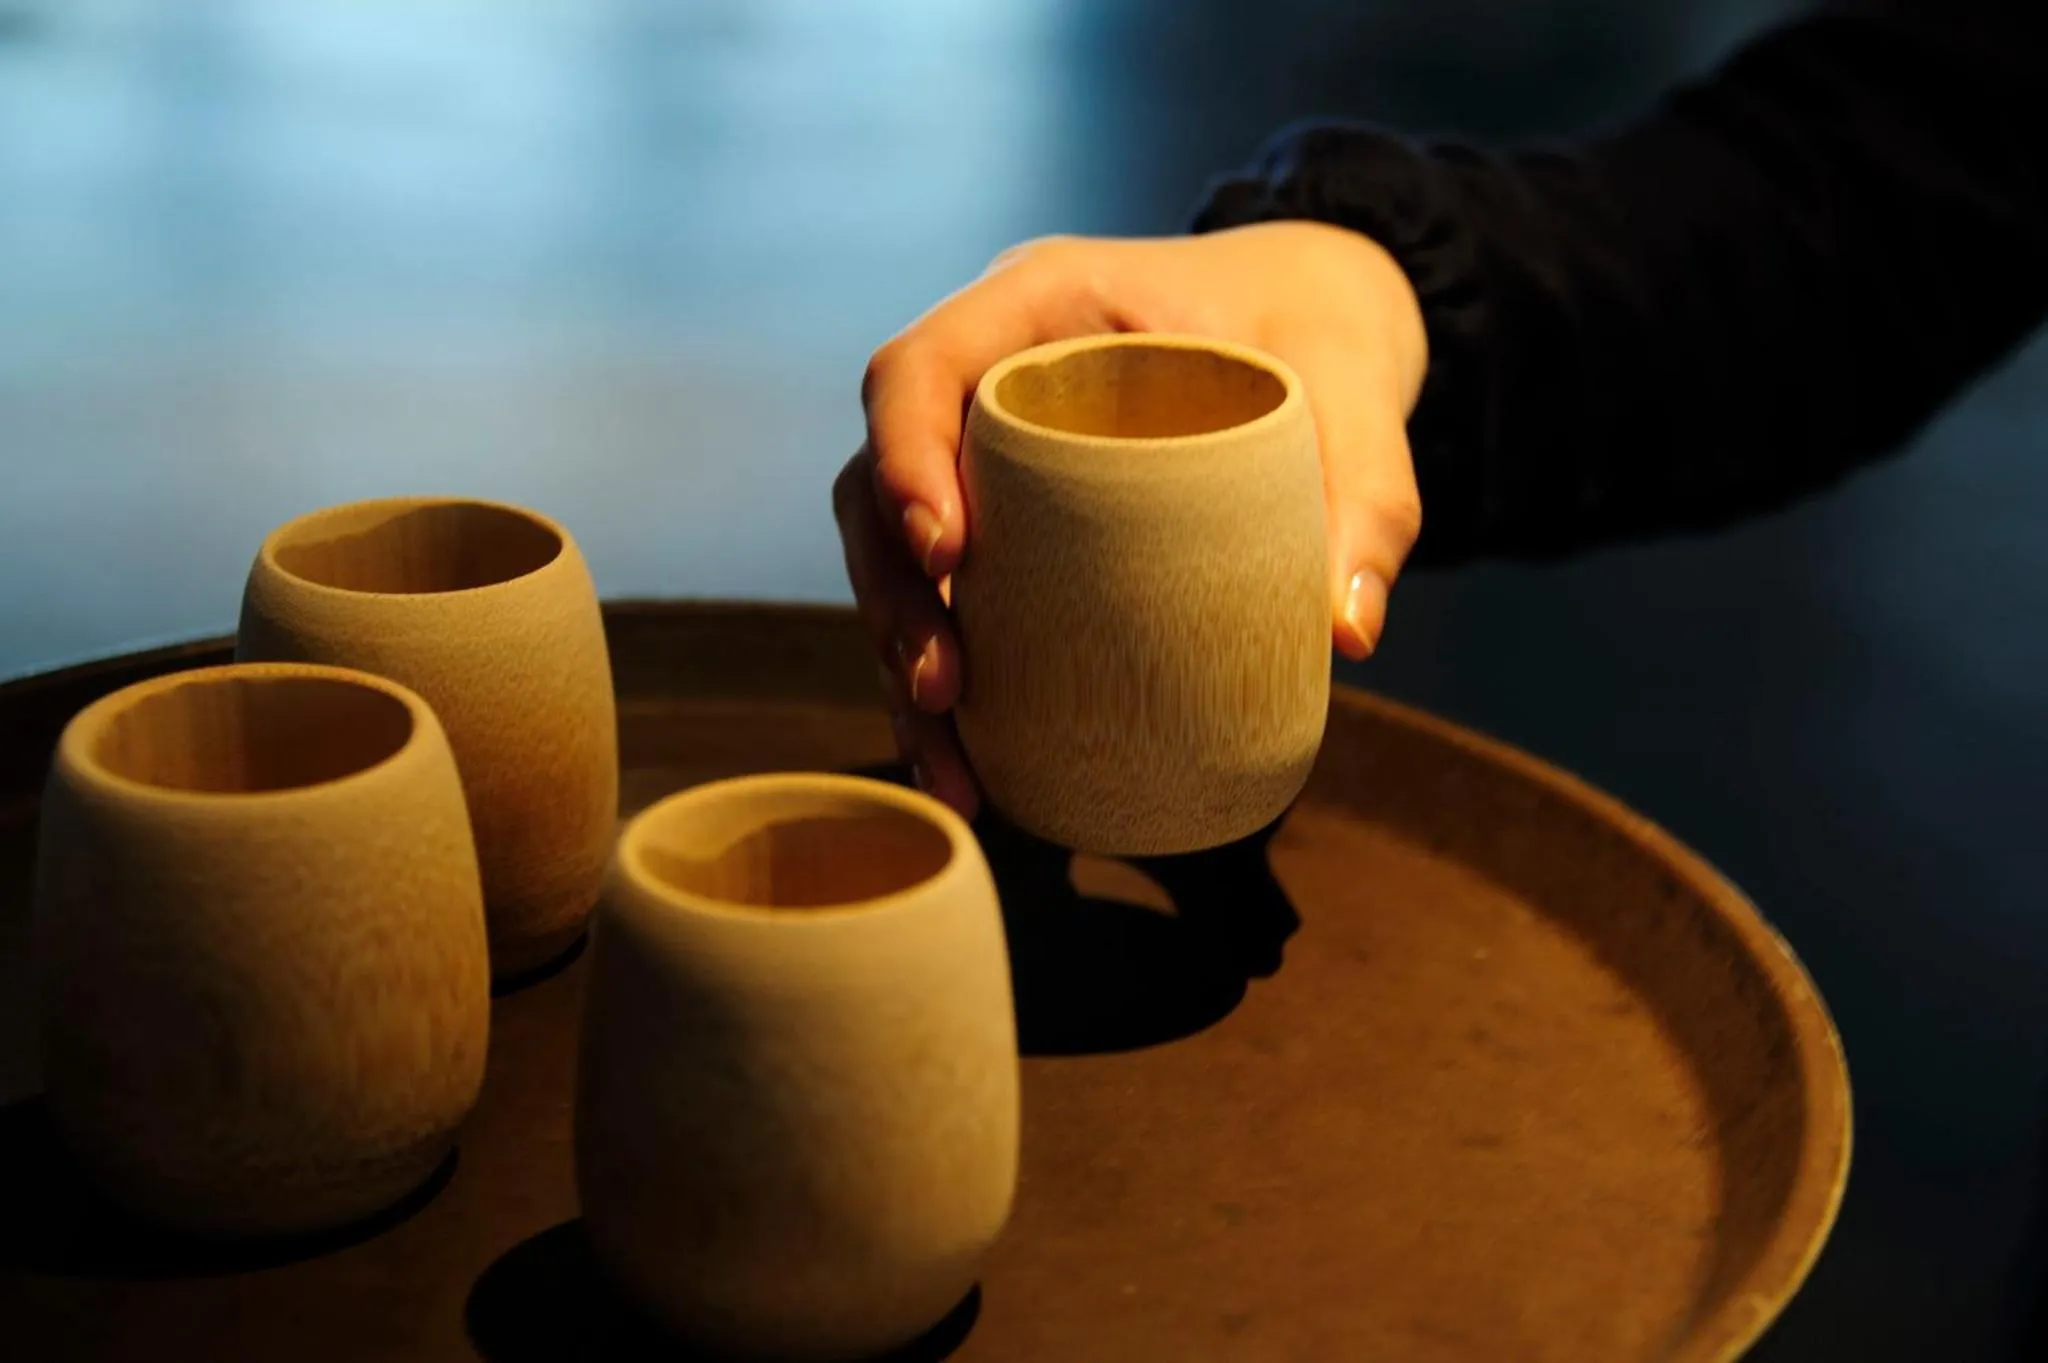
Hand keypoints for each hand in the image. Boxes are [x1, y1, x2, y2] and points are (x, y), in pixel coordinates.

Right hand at [831, 220, 1428, 818]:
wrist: (1316, 318)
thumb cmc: (1320, 328)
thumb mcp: (1359, 387)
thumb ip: (1369, 494)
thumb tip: (1347, 633)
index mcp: (1042, 301)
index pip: (920, 365)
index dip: (904, 454)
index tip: (945, 554)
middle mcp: (987, 372)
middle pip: (875, 476)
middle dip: (893, 593)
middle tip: (945, 689)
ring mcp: (984, 450)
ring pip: (891, 550)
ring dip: (903, 657)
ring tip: (953, 761)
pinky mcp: (1006, 519)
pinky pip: (947, 594)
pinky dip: (949, 679)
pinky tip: (972, 768)